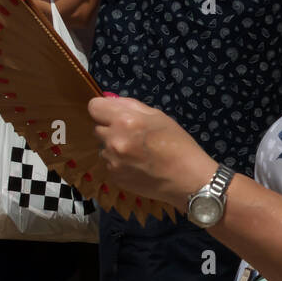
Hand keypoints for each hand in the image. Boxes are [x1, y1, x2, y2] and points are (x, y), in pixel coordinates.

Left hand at [88, 95, 214, 207]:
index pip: (94, 107)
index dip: (104, 109)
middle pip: (97, 128)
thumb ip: (130, 105)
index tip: (113, 115)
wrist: (187, 179)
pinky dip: (119, 163)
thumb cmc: (178, 144)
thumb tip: (110, 101)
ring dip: (114, 147)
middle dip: (111, 129)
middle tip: (132, 136)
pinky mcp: (114, 177)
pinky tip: (137, 166)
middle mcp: (114, 140)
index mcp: (125, 120)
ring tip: (136, 153)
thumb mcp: (158, 116)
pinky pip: (109, 163)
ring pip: (103, 147)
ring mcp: (112, 161)